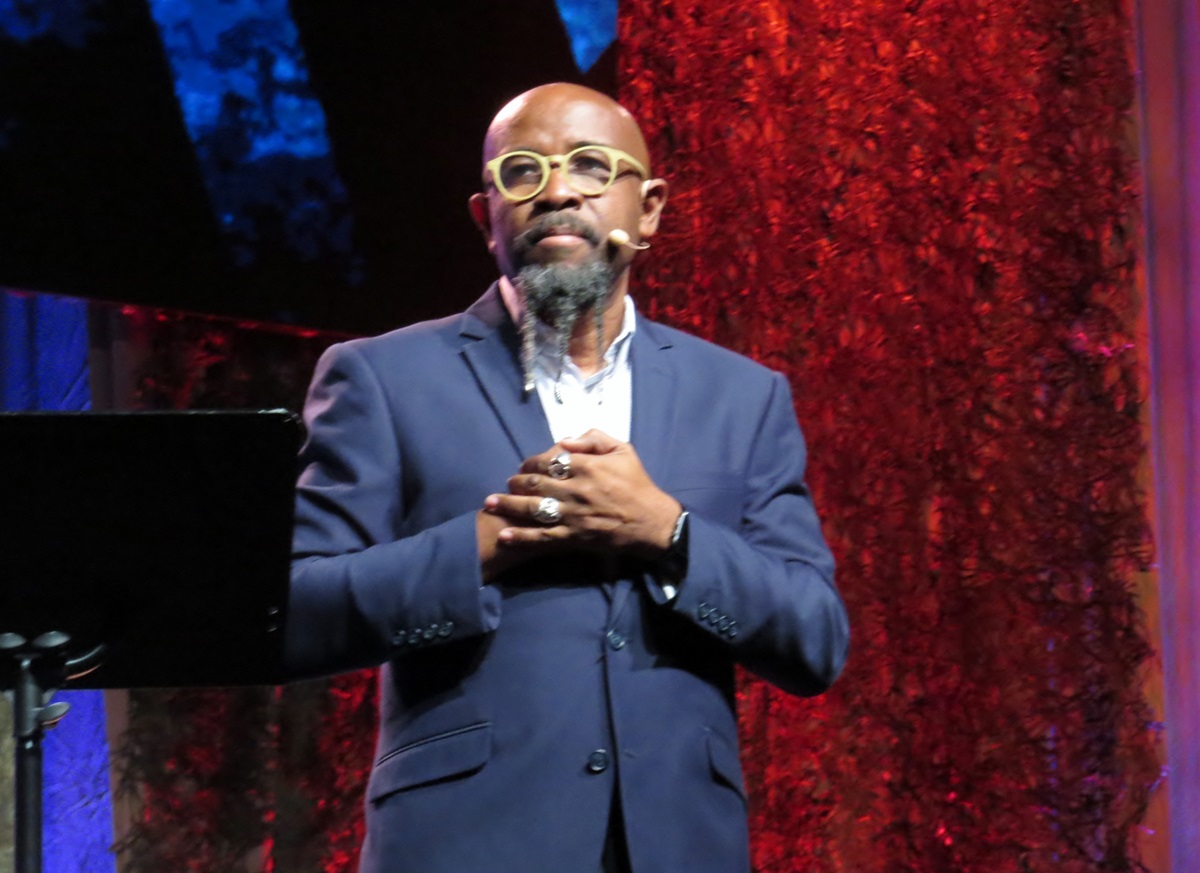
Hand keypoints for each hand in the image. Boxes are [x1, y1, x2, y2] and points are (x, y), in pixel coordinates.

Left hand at [482, 429, 681, 558]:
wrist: (651, 522)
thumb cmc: (637, 484)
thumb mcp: (623, 449)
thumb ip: (594, 438)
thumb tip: (564, 440)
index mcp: (587, 466)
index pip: (549, 460)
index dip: (531, 462)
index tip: (524, 465)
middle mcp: (576, 489)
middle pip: (535, 482)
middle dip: (516, 481)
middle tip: (507, 482)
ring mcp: (573, 515)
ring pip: (533, 508)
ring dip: (509, 505)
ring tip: (490, 503)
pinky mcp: (574, 537)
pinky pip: (543, 537)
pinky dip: (522, 536)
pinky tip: (505, 534)